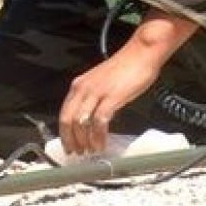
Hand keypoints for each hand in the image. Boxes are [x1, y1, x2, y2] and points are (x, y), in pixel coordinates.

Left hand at [58, 10, 198, 154]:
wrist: (141, 53)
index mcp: (79, 84)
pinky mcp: (111, 97)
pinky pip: (99, 122)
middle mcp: (83, 88)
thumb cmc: (126, 67)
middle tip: (76, 153)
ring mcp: (96, 92)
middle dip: (70, 140)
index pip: (64, 112)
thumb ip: (92, 97)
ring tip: (90, 151)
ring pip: (81, 122)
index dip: (64, 132)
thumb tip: (89, 118)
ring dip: (84, 141)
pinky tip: (102, 143)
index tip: (68, 144)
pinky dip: (98, 136)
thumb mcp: (101, 82)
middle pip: (68, 120)